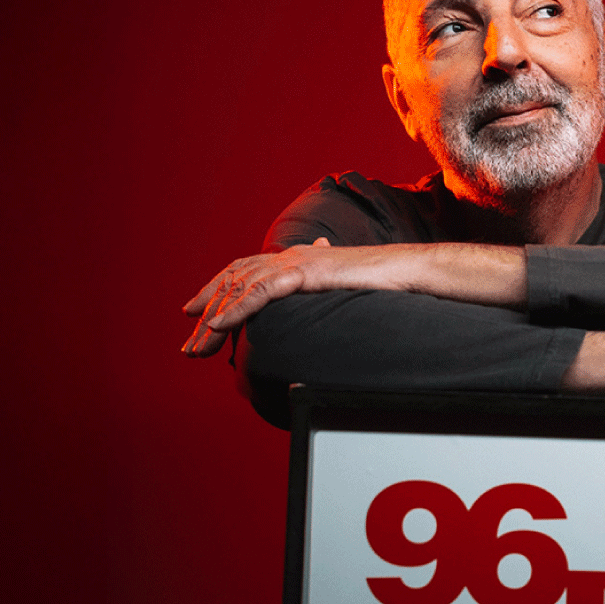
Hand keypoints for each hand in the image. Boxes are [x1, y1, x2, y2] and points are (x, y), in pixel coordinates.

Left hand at [182, 240, 528, 357]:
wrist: (416, 272)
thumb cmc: (391, 285)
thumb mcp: (349, 292)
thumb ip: (329, 297)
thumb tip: (319, 315)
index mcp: (303, 260)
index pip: (250, 271)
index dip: (220, 290)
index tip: (197, 314)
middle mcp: (295, 257)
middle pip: (237, 277)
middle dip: (207, 309)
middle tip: (188, 343)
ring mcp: (301, 262)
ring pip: (243, 286)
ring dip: (215, 317)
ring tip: (197, 346)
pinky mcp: (310, 272)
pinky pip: (264, 290)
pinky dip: (238, 308)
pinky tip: (220, 325)